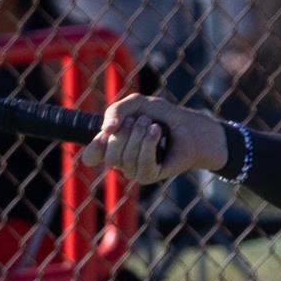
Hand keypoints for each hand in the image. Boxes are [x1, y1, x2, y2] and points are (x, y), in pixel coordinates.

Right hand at [80, 94, 225, 184]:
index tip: (109, 130)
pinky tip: (156, 132)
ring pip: (124, 159)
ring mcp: (134, 170)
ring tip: (153, 125)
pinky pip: (141, 164)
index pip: (91, 155)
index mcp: (112, 145)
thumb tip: (107, 130)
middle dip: (124, 132)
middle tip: (141, 120)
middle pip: (108, 154)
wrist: (189, 126)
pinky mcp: (149, 176)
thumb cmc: (162, 116)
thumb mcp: (136, 104)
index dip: (95, 146)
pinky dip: (148, 143)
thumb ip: (116, 110)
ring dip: (139, 135)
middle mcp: (120, 160)